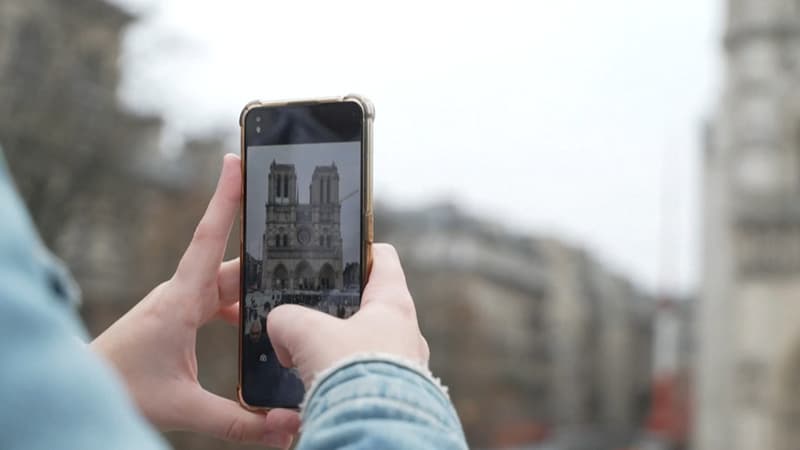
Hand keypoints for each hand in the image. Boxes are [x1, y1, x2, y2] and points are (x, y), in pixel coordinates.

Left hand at [91, 154, 298, 447]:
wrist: (84, 389)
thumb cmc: (122, 390)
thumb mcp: (184, 407)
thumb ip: (238, 420)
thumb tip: (287, 425)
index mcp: (180, 300)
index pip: (209, 239)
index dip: (224, 198)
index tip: (236, 161)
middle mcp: (182, 293)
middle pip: (235, 265)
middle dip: (268, 252)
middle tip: (306, 238)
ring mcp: (182, 302)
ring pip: (231, 284)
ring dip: (258, 287)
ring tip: (295, 288)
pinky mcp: (182, 314)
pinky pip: (221, 300)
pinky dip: (243, 308)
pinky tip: (260, 323)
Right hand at [267, 243, 429, 386]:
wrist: (376, 434)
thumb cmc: (353, 374)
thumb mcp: (307, 332)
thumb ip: (288, 318)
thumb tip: (280, 326)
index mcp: (394, 304)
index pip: (382, 258)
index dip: (358, 248)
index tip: (335, 251)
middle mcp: (404, 334)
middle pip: (365, 308)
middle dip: (331, 312)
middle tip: (302, 313)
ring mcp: (400, 368)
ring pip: (358, 350)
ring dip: (328, 354)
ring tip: (297, 360)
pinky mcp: (388, 398)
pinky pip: (355, 384)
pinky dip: (331, 387)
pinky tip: (304, 398)